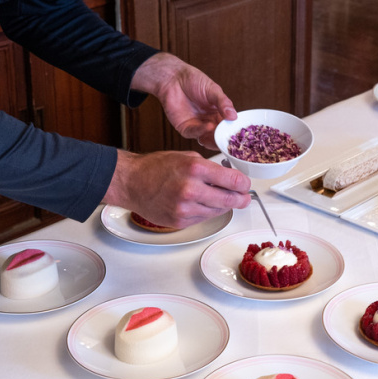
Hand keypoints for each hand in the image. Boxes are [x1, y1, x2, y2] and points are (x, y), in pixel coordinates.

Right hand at [103, 149, 250, 227]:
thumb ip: (210, 168)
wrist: (132, 182)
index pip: (233, 180)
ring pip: (218, 211)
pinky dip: (207, 211)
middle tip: (244, 197)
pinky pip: (204, 218)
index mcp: (195, 169)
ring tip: (222, 198)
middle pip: (230, 199)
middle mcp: (191, 190)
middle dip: (241, 198)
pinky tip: (203, 203)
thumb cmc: (156, 167)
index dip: (244, 184)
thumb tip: (230, 178)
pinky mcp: (180, 221)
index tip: (245, 184)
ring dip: (224, 205)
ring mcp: (185, 208)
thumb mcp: (187, 157)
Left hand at [131, 53, 235, 148]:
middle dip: (224, 139)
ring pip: (207, 138)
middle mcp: (209, 122)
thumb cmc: (194, 81)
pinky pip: (194, 133)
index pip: (228, 126)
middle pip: (219, 135)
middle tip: (230, 140)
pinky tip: (208, 126)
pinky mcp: (185, 128)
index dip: (234, 131)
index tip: (240, 134)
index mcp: (218, 114)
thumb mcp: (213, 90)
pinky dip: (202, 131)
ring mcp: (197, 126)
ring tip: (220, 135)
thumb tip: (234, 116)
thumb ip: (224, 103)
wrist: (173, 78)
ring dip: (214, 138)